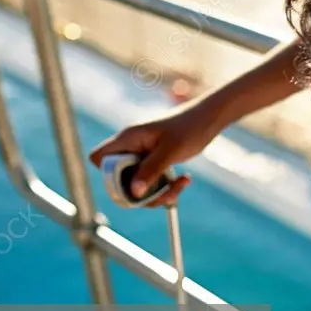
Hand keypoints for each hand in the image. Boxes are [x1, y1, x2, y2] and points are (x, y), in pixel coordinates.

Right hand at [88, 103, 219, 205]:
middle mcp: (132, 146)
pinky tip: (184, 180)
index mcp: (129, 138)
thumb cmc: (191, 127)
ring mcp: (142, 154)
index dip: (109, 175)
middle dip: (140, 192)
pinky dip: (165, 186)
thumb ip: (151, 170)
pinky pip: (152, 182)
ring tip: (179, 186)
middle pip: (119, 179)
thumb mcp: (171, 151)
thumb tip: (133, 193)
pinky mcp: (154, 161)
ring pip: (137, 185)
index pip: (100, 158)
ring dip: (157, 192)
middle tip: (164, 193)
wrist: (210, 118)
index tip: (132, 183)